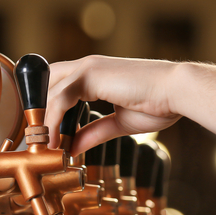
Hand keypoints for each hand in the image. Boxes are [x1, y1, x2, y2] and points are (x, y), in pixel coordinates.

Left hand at [47, 56, 182, 154]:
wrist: (178, 93)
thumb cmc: (159, 104)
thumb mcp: (119, 124)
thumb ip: (94, 133)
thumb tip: (73, 147)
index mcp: (95, 75)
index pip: (58, 86)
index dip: (48, 109)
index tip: (46, 137)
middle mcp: (88, 67)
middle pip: (47, 85)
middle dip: (38, 112)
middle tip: (37, 142)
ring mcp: (88, 68)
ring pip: (50, 92)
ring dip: (42, 121)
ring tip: (42, 147)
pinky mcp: (91, 74)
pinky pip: (60, 97)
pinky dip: (53, 120)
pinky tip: (53, 141)